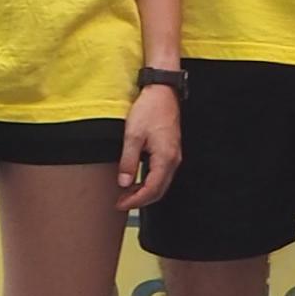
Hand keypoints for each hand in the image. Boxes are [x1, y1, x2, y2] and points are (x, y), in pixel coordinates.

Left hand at [118, 84, 180, 211]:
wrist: (163, 92)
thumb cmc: (149, 109)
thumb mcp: (133, 135)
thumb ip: (128, 161)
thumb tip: (124, 183)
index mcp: (165, 158)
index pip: (152, 189)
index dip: (136, 200)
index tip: (120, 204)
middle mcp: (173, 160)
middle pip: (159, 191)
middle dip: (140, 200)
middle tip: (121, 203)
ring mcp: (174, 156)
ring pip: (161, 184)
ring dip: (144, 192)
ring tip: (126, 194)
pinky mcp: (171, 151)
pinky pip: (162, 174)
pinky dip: (149, 182)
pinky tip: (137, 181)